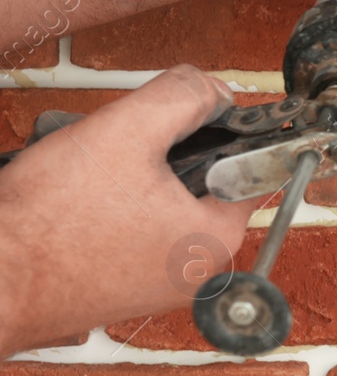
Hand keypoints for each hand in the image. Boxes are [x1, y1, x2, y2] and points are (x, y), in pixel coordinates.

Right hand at [0, 67, 254, 355]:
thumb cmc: (50, 221)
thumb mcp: (126, 131)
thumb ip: (182, 98)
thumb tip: (214, 90)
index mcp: (218, 236)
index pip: (247, 164)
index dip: (217, 126)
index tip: (178, 116)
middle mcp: (196, 267)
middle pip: (196, 179)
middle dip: (153, 150)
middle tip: (113, 144)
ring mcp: (155, 280)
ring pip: (153, 198)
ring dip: (118, 172)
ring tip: (78, 169)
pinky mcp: (117, 285)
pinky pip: (124, 227)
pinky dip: (98, 204)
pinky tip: (65, 197)